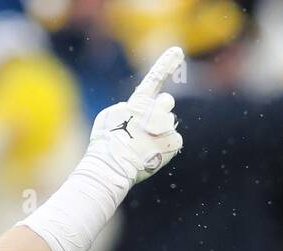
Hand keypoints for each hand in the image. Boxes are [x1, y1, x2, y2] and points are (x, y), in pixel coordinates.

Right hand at [87, 47, 185, 185]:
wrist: (110, 167)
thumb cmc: (104, 146)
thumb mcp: (107, 120)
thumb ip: (125, 109)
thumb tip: (135, 109)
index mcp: (136, 104)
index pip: (153, 79)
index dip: (166, 64)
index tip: (178, 51)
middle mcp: (153, 111)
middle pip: (167, 101)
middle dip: (160, 110)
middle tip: (147, 126)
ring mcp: (164, 126)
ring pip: (168, 123)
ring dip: (160, 131)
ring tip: (143, 147)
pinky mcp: (173, 142)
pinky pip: (174, 141)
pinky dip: (165, 148)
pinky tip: (151, 155)